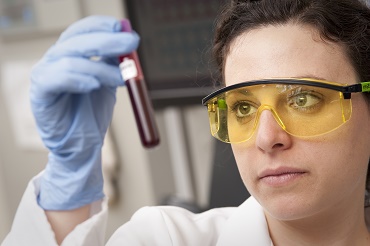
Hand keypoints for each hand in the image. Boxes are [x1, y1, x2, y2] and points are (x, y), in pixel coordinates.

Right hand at [30, 16, 138, 209]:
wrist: (81, 146)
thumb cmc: (92, 114)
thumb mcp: (108, 83)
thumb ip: (115, 63)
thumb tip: (129, 43)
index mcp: (71, 54)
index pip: (82, 30)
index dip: (102, 26)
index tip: (124, 28)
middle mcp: (55, 59)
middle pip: (78, 41)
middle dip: (107, 41)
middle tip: (131, 44)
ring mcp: (45, 75)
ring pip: (72, 60)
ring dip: (101, 68)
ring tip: (122, 79)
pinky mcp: (40, 94)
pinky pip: (57, 80)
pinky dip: (77, 79)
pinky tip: (93, 85)